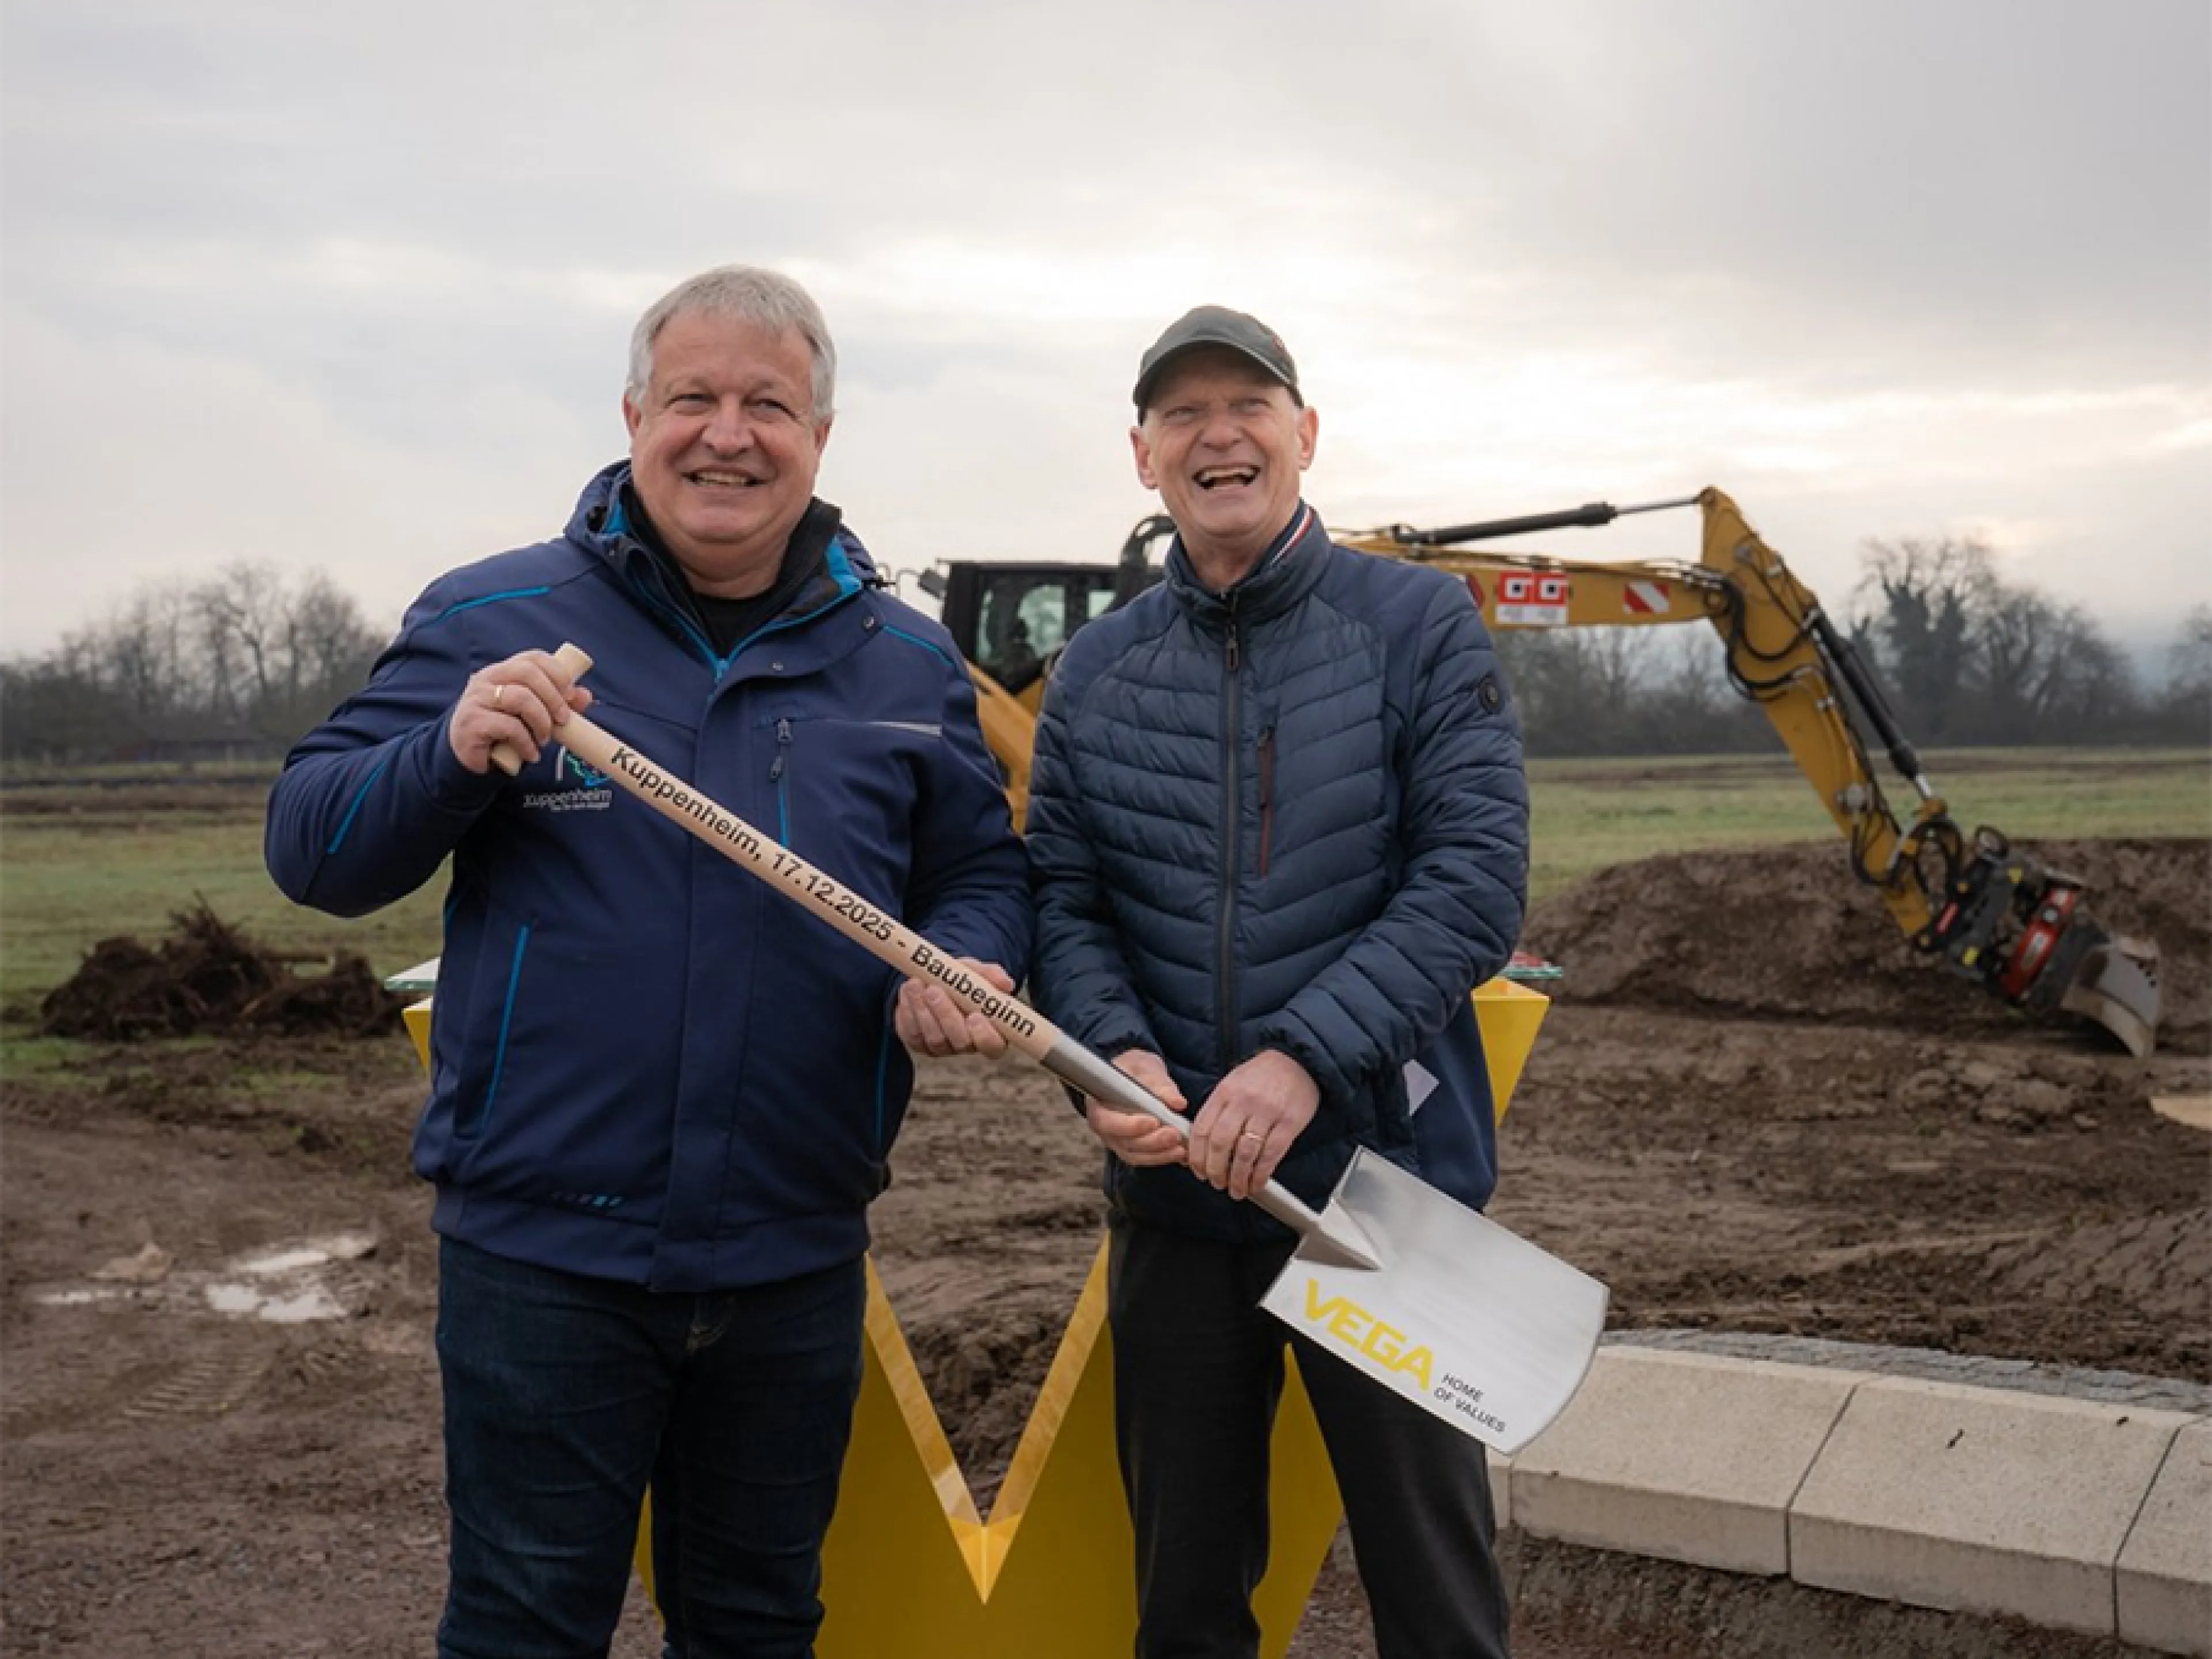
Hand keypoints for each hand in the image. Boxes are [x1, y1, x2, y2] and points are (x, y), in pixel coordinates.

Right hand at [448, 650, 593, 773]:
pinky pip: (508, 726)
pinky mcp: (472, 722)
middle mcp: (487, 679)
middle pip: (527, 672)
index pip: (533, 657)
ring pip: (519, 697)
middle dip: (553, 697)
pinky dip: (527, 742)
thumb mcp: (531, 714)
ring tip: (544, 740)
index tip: (571, 694)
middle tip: (563, 720)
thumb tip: (585, 696)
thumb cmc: (502, 729)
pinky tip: (531, 753)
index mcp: (503, 671)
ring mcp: (477, 699)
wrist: (466, 754)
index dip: (557, 672)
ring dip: (541, 721)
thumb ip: (557, 702)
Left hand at [895, 960, 1015, 1057]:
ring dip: (923, 1010)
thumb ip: (992, 976)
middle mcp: (968, 1044)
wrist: (936, 980)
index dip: (985, 1036)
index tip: (975, 1016)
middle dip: (946, 1015)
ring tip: (915, 984)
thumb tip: (1006, 984)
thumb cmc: (964, 980)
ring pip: (934, 1038)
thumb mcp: (978, 972)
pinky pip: (913, 1034)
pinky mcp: (919, 1044)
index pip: (993, 1045)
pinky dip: (908, 1011)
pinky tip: (907, 992)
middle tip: (934, 991)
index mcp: (991, 1031)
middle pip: (961, 1042)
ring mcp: (943, 1047)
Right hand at [1084, 1050, 1187, 1167]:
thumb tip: (1178, 1103)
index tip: (1153, 1122)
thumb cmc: (1135, 1070)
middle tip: (1174, 1134)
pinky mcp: (1132, 1148)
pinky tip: (1180, 1153)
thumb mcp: (1145, 1068)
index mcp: (1098, 1105)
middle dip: (1151, 1141)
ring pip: (1135, 1155)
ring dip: (1159, 1154)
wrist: (1136, 1076)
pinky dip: (1163, 1157)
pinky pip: (1145, 1158)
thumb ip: (1159, 1084)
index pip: (1106, 1121)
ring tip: (1181, 1148)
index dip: (1129, 1126)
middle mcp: (1105, 1127)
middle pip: (1124, 1142)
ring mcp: (1117, 1141)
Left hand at [1188, 1049, 1318, 1200]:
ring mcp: (1267, 1112)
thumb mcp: (1232, 1084)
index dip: (1197, 1156)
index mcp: (1225, 1092)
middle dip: (1215, 1171)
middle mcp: (1243, 1101)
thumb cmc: (1263, 1076)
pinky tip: (1257, 1183)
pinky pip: (1271, 1155)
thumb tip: (1201, 1146)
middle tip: (1216, 1183)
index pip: (1202, 1129)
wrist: (1299, 1061)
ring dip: (1238, 1178)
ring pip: (1245, 1154)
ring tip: (1236, 1190)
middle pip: (1220, 1144)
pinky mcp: (1289, 1123)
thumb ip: (1217, 1111)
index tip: (1198, 1171)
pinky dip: (1261, 1174)